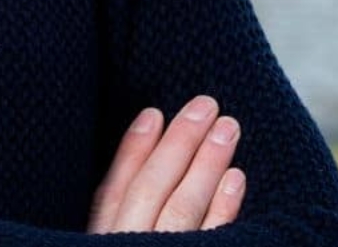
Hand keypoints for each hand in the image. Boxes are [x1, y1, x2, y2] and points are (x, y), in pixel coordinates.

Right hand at [88, 95, 246, 232]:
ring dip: (206, 164)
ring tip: (227, 128)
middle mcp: (128, 246)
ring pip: (181, 209)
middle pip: (149, 190)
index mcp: (102, 240)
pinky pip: (210, 238)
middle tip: (205, 105)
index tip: (153, 113)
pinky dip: (223, 208)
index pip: (111, 193)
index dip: (132, 151)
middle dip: (178, 143)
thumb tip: (142, 148)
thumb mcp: (109, 237)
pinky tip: (236, 177)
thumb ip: (117, 213)